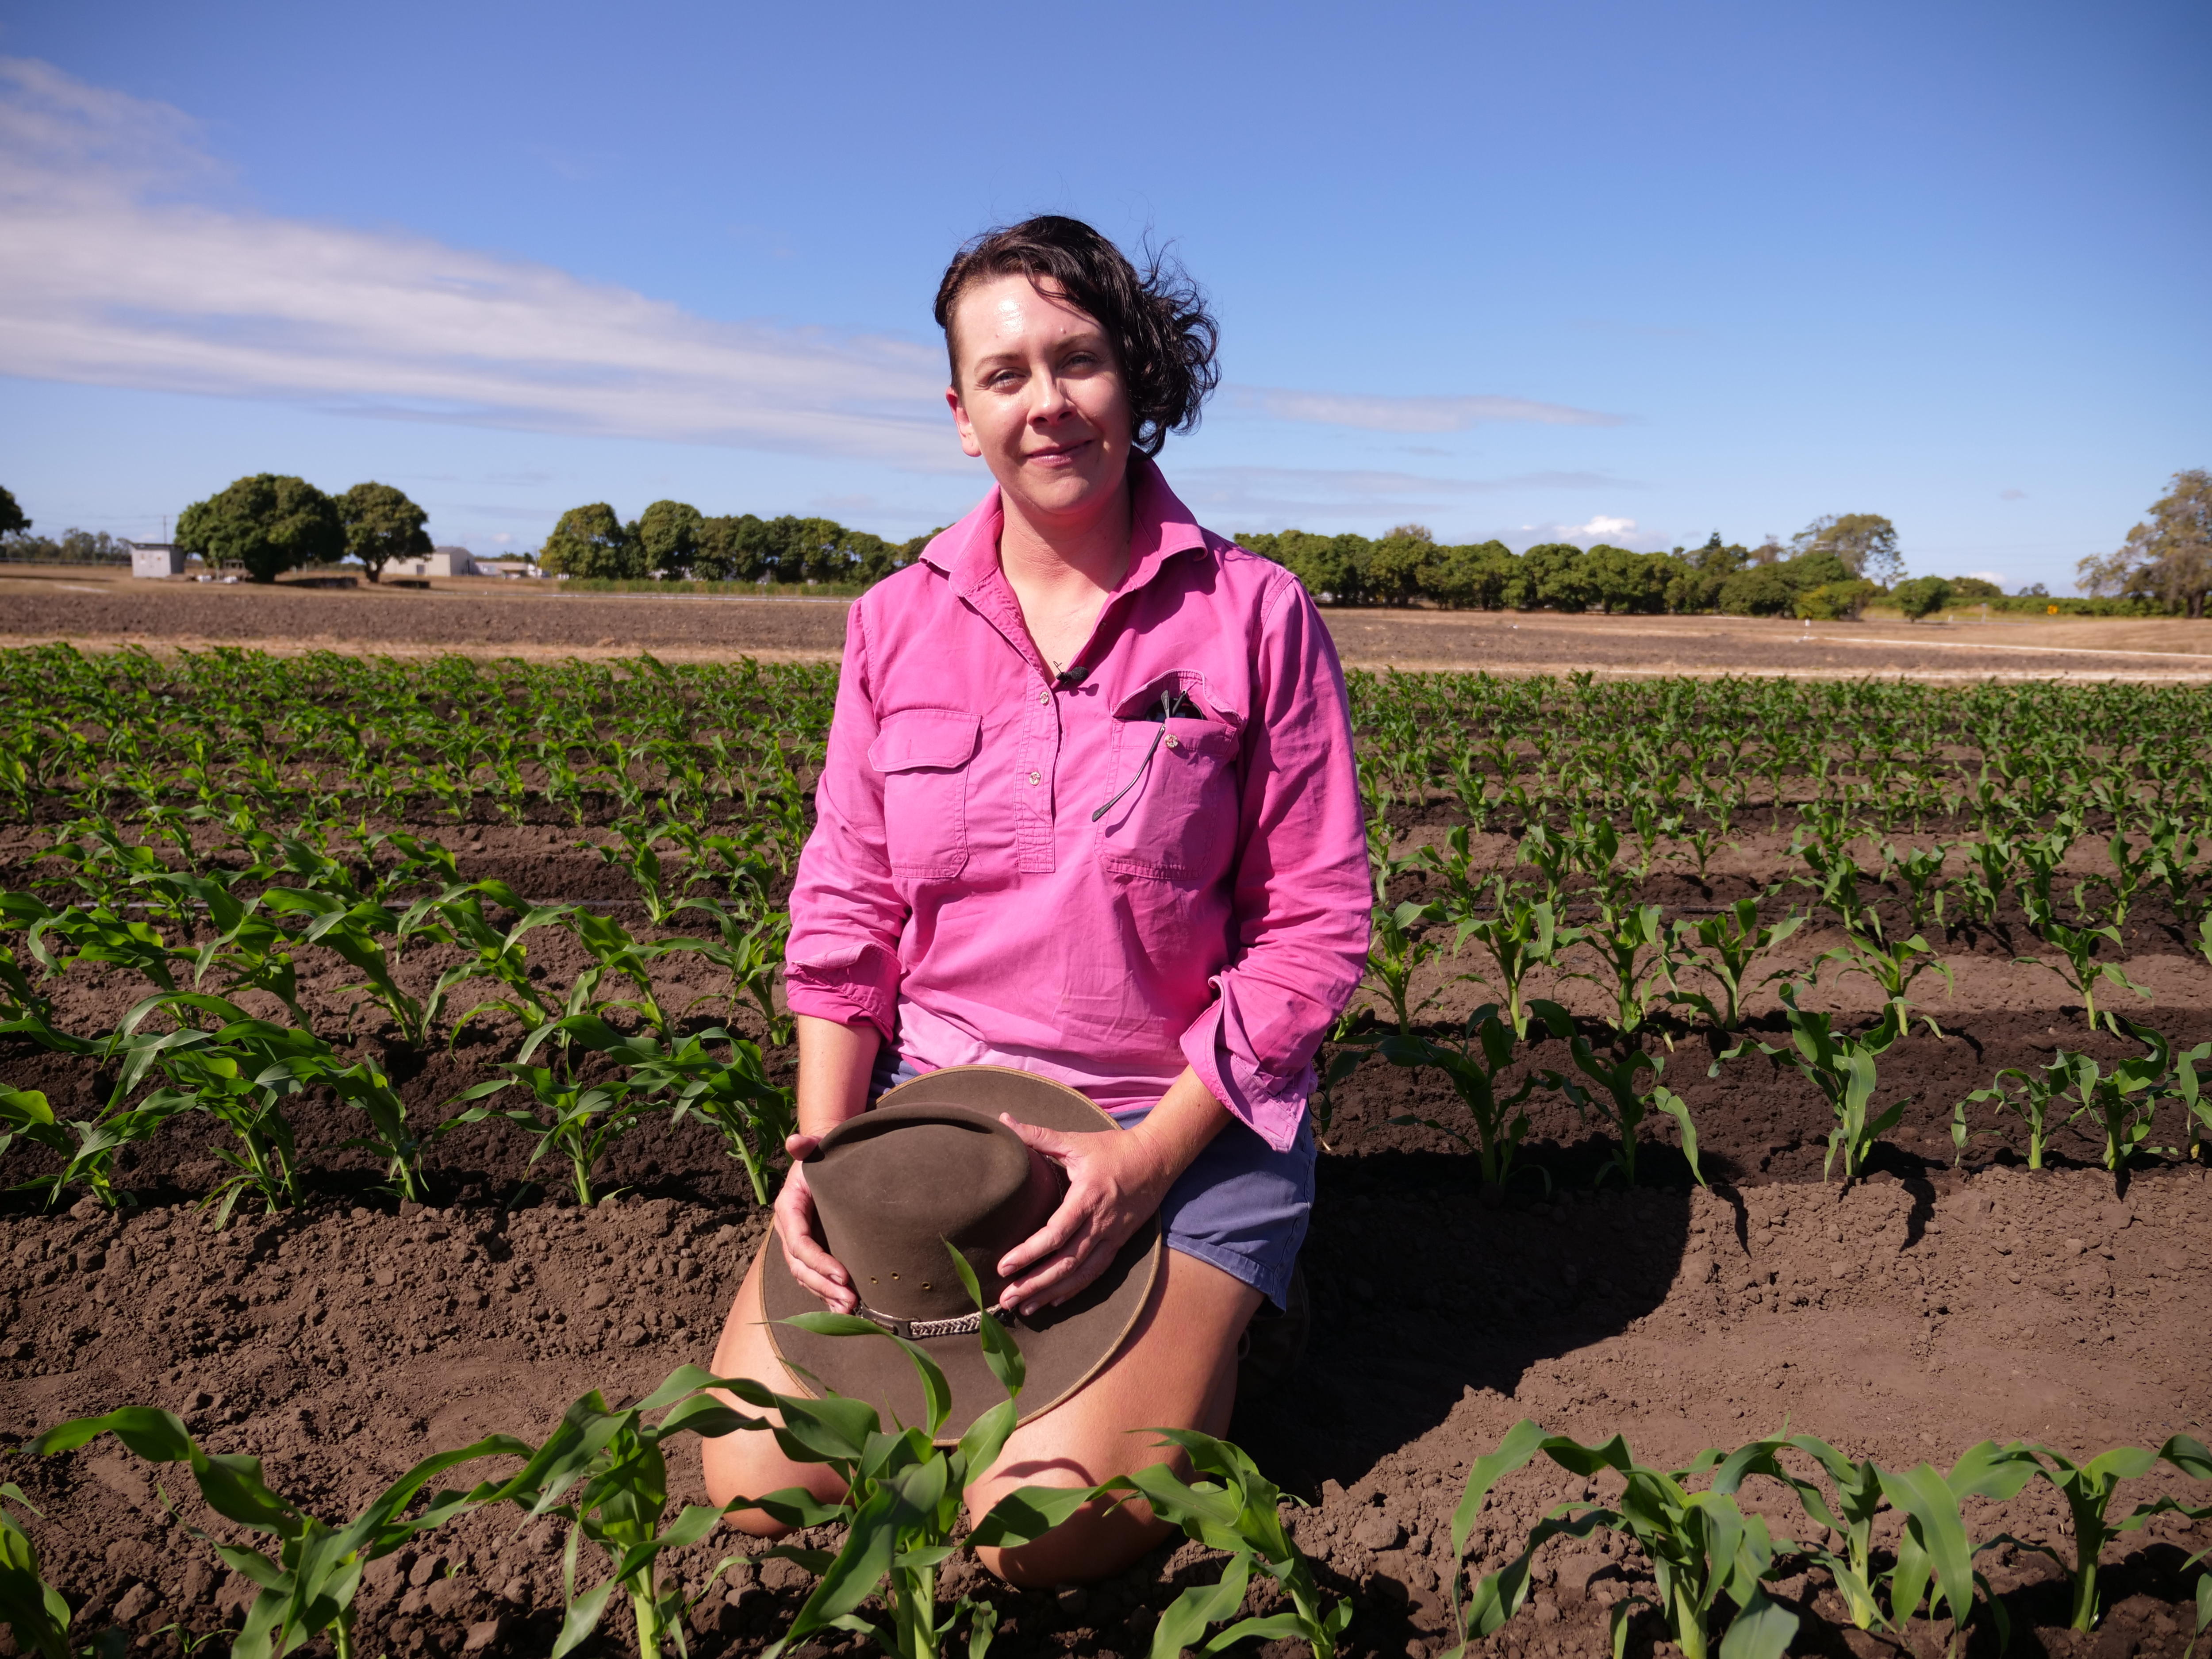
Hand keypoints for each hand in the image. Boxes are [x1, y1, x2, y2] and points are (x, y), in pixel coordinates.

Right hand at [771, 1132, 855, 1313]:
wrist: (825, 1158)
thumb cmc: (822, 1154)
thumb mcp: (814, 1147)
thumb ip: (805, 1145)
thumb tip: (795, 1141)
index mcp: (788, 1209)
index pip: (800, 1243)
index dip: (818, 1261)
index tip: (843, 1275)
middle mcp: (790, 1230)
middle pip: (801, 1267)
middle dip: (823, 1286)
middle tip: (849, 1300)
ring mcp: (799, 1243)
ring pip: (806, 1277)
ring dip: (826, 1295)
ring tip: (850, 1309)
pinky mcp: (812, 1250)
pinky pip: (815, 1277)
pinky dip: (827, 1294)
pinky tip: (844, 1309)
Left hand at [994, 1115, 1177, 1316]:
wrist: (1157, 1159)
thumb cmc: (1112, 1149)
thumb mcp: (1075, 1141)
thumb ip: (1037, 1136)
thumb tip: (1004, 1121)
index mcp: (1087, 1197)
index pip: (1055, 1234)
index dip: (1028, 1253)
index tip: (1003, 1266)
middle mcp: (1100, 1224)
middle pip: (1065, 1263)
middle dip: (1034, 1284)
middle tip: (1006, 1299)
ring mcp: (1112, 1237)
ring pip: (1080, 1274)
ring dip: (1051, 1293)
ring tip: (1024, 1308)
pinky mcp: (1119, 1244)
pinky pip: (1095, 1273)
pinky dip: (1074, 1290)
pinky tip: (1054, 1301)